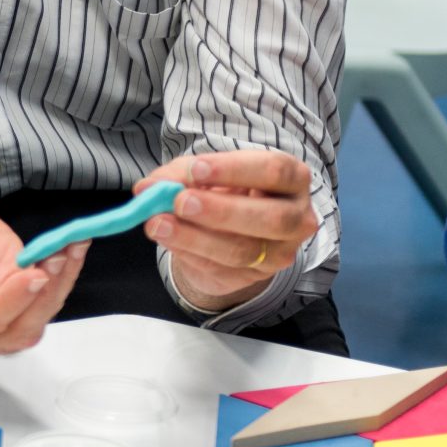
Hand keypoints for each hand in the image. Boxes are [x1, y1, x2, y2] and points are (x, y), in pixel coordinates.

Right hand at [0, 198, 77, 360]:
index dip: (12, 301)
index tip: (33, 274)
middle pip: (21, 329)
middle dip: (45, 296)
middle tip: (58, 257)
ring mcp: (4, 319)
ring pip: (40, 317)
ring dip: (61, 284)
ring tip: (70, 248)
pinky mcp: (22, 302)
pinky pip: (48, 299)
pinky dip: (64, 275)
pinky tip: (72, 250)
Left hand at [138, 150, 316, 312]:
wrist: (229, 231)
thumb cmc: (224, 191)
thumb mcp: (204, 174)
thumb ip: (179, 175)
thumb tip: (149, 187)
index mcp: (292, 178)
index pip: (274, 170)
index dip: (235, 170)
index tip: (196, 170)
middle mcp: (297, 217)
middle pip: (271, 217)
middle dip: (222, 211)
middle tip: (180, 202)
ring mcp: (280, 252)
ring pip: (244, 251)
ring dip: (196, 238)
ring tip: (158, 223)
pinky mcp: (257, 276)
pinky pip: (223, 269)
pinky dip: (190, 254)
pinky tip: (167, 239)